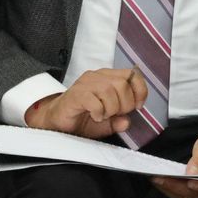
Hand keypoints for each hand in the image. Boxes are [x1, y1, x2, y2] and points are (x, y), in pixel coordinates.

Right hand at [25, 68, 146, 138]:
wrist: (57, 122)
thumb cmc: (84, 119)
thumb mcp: (107, 123)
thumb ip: (119, 121)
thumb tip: (126, 122)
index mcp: (109, 77)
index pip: (133, 74)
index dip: (140, 90)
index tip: (138, 106)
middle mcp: (98, 76)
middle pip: (123, 83)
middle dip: (125, 104)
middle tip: (115, 114)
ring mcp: (85, 83)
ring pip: (110, 90)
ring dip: (111, 108)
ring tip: (103, 116)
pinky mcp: (75, 94)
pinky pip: (94, 100)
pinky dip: (99, 112)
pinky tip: (95, 116)